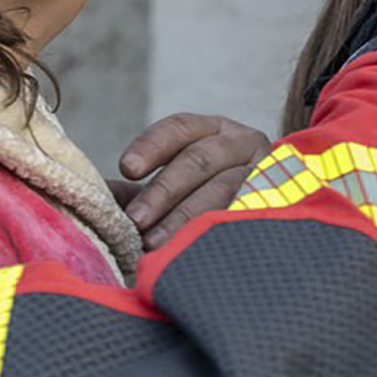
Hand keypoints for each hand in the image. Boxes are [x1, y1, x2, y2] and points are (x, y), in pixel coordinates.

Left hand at [112, 112, 272, 248]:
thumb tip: (96, 198)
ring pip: (222, 189)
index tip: (126, 169)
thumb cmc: (208, 202)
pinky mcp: (279, 203)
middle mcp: (245, 143)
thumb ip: (138, 192)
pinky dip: (215, 231)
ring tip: (155, 244)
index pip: (181, 127)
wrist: (273, 222)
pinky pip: (244, 215)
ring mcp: (266, 172)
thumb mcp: (175, 188)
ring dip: (184, 218)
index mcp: (216, 130)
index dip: (152, 145)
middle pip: (199, 159)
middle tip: (134, 221)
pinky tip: (194, 249)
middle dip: (163, 191)